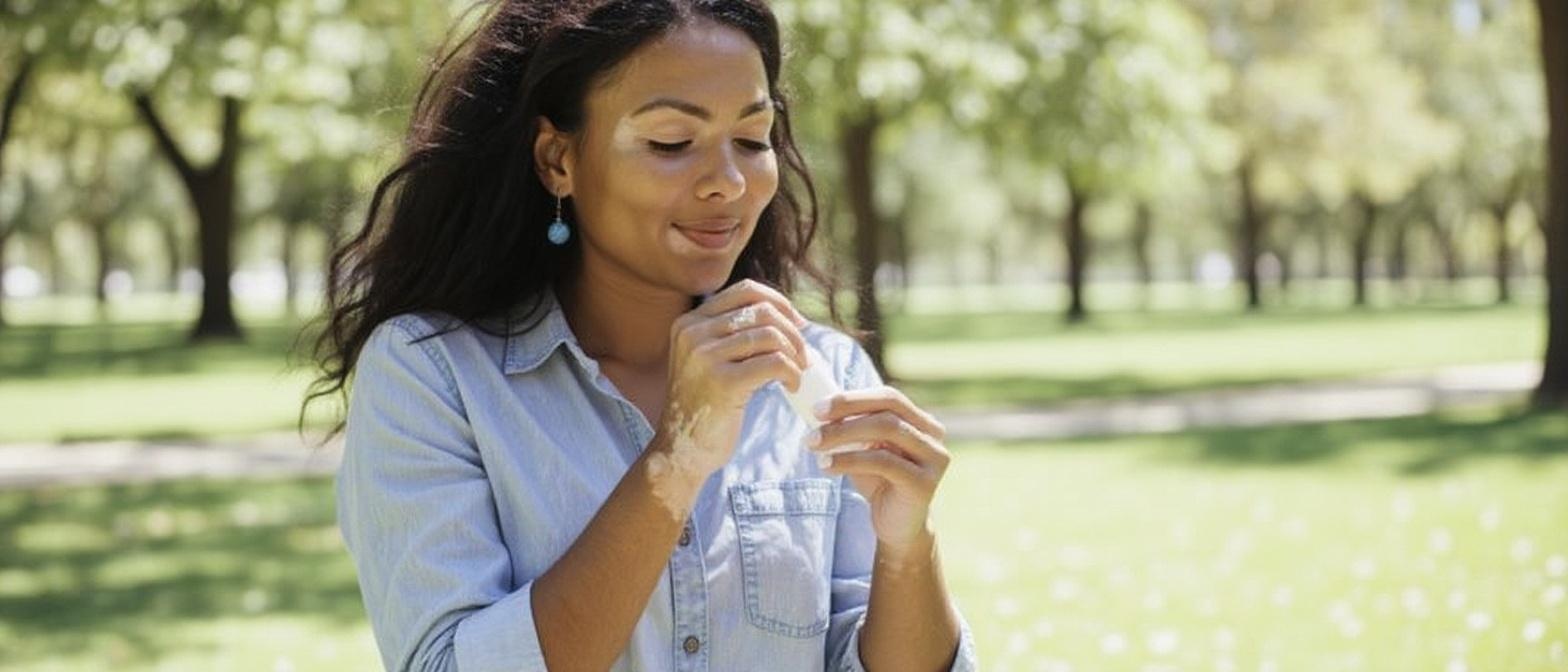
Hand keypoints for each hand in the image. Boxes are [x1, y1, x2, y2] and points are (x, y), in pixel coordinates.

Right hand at [654, 280, 810, 482]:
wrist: (682, 451)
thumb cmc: (706, 406)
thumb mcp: (708, 360)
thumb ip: (732, 334)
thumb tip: (787, 315)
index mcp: (689, 322)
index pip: (745, 291)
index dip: (780, 303)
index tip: (798, 324)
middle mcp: (693, 333)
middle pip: (762, 311)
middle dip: (793, 331)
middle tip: (803, 356)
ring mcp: (704, 357)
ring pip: (771, 335)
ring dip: (796, 354)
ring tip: (797, 373)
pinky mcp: (722, 382)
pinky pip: (775, 363)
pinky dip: (793, 373)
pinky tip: (792, 387)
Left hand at [808, 386, 950, 553]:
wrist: (898, 526)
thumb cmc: (879, 482)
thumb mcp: (864, 449)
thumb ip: (851, 427)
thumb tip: (817, 407)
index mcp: (921, 421)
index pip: (889, 398)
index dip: (853, 398)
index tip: (818, 407)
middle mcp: (933, 435)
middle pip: (889, 409)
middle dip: (848, 410)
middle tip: (814, 419)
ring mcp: (934, 458)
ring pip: (887, 430)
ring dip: (843, 434)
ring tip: (813, 444)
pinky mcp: (924, 483)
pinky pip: (883, 462)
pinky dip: (849, 460)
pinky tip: (826, 466)